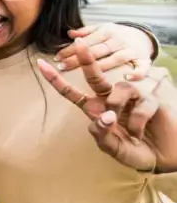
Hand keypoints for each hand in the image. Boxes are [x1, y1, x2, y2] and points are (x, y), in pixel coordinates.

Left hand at [38, 39, 176, 171]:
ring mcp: (131, 98)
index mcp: (95, 109)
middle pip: (95, 77)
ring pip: (117, 90)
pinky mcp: (151, 100)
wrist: (161, 158)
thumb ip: (101, 133)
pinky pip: (140, 104)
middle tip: (80, 44)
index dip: (56, 80)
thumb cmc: (133, 151)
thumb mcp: (111, 147)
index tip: (41, 63)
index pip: (72, 93)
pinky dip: (137, 123)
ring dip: (119, 109)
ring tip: (128, 131)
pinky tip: (140, 133)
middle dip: (87, 60)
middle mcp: (110, 100)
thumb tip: (106, 115)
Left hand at [54, 23, 151, 79]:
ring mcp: (132, 50)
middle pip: (98, 50)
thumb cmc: (115, 35)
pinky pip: (143, 68)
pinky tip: (127, 78)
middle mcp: (119, 40)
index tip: (57, 57)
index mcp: (107, 31)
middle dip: (79, 59)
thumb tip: (70, 34)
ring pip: (116, 59)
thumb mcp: (102, 29)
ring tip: (87, 75)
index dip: (72, 49)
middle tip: (62, 66)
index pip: (87, 41)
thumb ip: (86, 32)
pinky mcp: (144, 60)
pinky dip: (137, 73)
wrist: (143, 36)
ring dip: (101, 66)